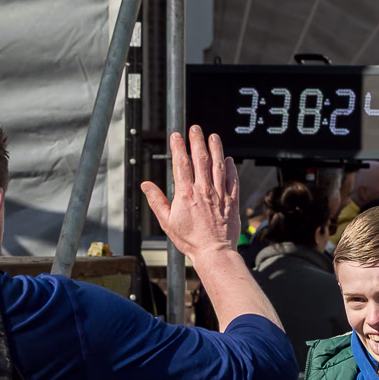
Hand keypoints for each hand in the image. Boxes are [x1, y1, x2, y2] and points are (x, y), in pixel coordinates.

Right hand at [141, 127, 241, 259]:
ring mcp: (220, 194)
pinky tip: (228, 159)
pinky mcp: (232, 201)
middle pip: (201, 159)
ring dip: (216, 149)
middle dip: (197, 141)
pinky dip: (231, 168)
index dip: (178, 147)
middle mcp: (204, 190)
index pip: (181, 163)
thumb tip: (146, 184)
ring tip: (213, 136)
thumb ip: (156, 201)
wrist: (214, 252)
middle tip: (195, 128)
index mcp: (186, 193)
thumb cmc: (190, 240)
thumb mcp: (167, 221)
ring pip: (218, 166)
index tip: (176, 135)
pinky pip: (233, 180)